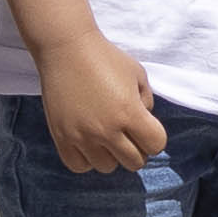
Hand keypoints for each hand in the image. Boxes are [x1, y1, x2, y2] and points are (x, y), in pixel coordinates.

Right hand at [33, 37, 171, 176]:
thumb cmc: (106, 59)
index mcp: (130, 113)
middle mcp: (107, 129)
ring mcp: (82, 136)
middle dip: (137, 149)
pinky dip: (87, 159)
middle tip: (128, 134)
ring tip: (106, 137)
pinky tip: (88, 143)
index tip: (146, 127)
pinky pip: (79, 166)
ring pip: (107, 167)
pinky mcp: (61, 137)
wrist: (67, 50)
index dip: (154, 137)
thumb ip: (147, 101)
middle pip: (134, 162)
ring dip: (111, 155)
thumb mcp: (138, 75)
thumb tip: (144, 123)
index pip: (156, 145)